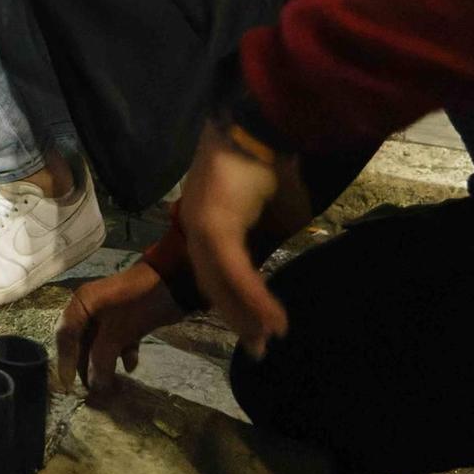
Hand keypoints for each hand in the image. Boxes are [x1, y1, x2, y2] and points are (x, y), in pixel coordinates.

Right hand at [54, 260, 183, 395]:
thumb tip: (95, 387)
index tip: (68, 385)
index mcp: (82, 304)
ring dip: (105, 363)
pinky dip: (122, 353)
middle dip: (87, 366)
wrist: (173, 284)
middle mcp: (91, 307)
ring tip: (109, 384)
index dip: (65, 361)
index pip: (65, 335)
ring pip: (101, 343)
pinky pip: (119, 340)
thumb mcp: (116, 333)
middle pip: (82, 341)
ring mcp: (110, 313)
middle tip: (91, 390)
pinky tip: (130, 366)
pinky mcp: (128, 319)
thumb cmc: (137, 305)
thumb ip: (101, 360)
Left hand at [177, 118, 296, 357]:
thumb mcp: (272, 208)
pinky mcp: (214, 226)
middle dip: (237, 317)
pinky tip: (273, 319)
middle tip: (257, 346)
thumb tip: (278, 251)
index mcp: (205, 220)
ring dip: (246, 314)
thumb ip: (268, 234)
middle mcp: (196, 226)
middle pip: (213, 284)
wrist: (259, 127)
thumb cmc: (270, 161)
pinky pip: (233, 271)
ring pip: (220, 283)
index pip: (215, 271)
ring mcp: (200, 226)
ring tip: (267, 339)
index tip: (252, 326)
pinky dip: (254, 297)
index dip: (234, 301)